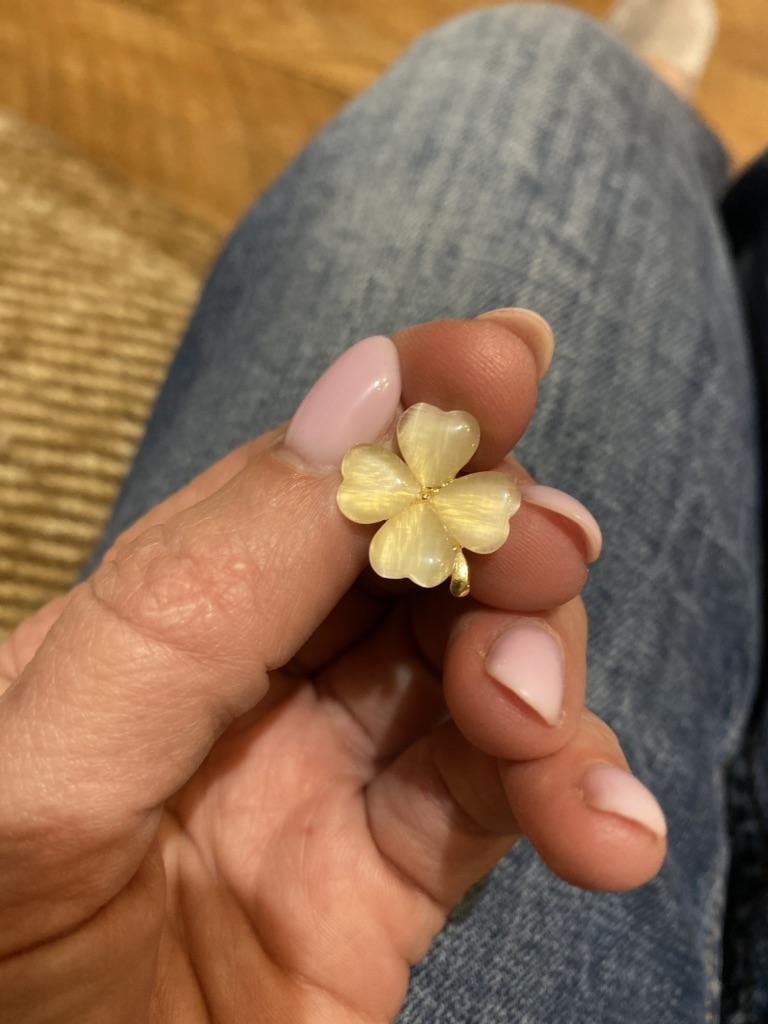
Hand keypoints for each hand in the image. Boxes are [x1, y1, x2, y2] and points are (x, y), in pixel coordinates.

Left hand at [0, 317, 665, 1022]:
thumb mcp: (55, 756)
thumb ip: (199, 583)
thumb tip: (363, 395)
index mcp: (160, 616)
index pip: (304, 479)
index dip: (405, 410)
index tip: (499, 359)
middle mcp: (255, 679)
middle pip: (415, 560)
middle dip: (494, 536)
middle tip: (543, 554)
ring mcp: (331, 777)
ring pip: (479, 666)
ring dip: (544, 670)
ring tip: (538, 723)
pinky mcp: (393, 883)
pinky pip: (506, 804)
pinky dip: (577, 797)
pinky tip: (611, 832)